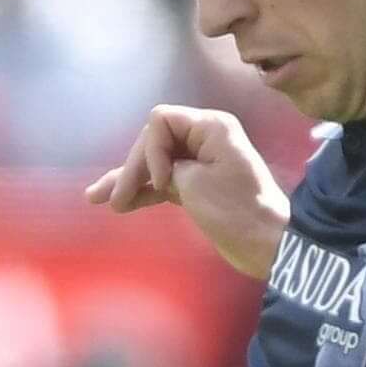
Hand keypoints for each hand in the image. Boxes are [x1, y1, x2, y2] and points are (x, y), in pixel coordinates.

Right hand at [85, 104, 289, 275]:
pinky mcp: (197, 184)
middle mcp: (205, 137)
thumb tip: (153, 173)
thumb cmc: (235, 211)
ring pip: (155, 163)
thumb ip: (166, 168)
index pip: (161, 121)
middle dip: (133, 169)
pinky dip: (144, 191)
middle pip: (154, 142)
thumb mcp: (195, 183)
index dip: (151, 150)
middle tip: (115, 200)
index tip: (163, 182)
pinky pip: (163, 181)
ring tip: (97, 199)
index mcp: (210, 126)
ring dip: (129, 180)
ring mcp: (200, 161)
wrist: (267, 245)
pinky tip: (120, 203)